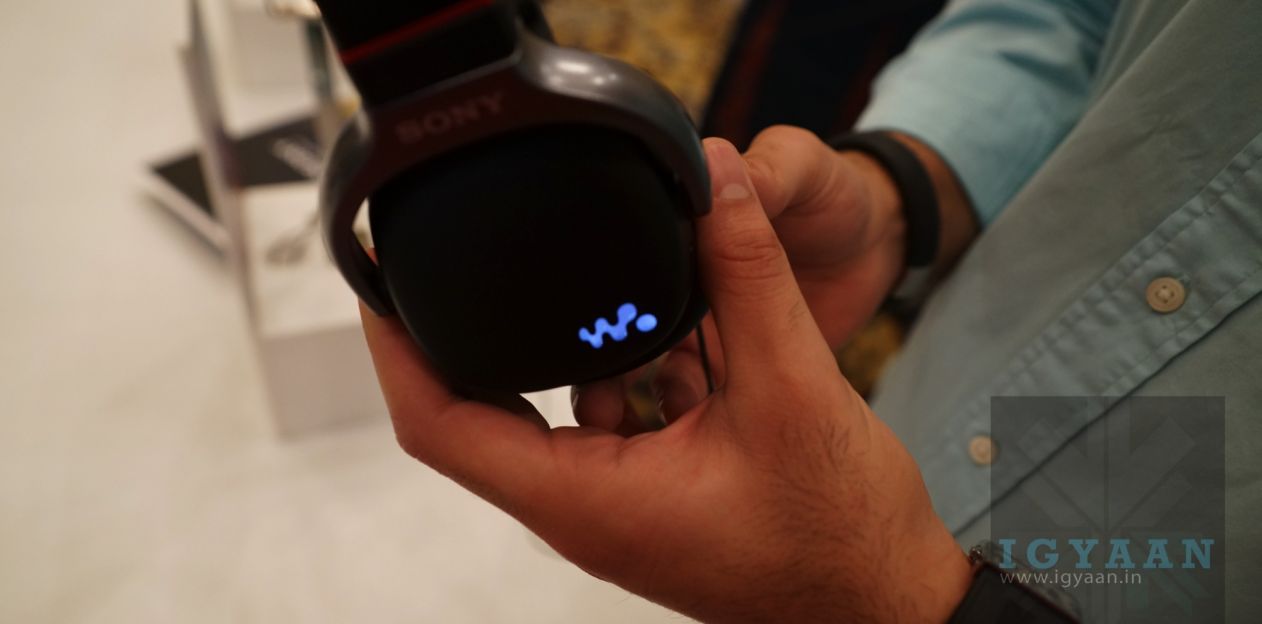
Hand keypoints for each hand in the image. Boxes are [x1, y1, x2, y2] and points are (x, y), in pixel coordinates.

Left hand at [361, 139, 970, 622]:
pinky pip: (616, 417)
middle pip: (488, 407)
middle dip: (488, 326)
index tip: (382, 282)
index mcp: (586, 499)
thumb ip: (747, 277)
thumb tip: (719, 185)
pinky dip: (638, 368)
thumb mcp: (794, 389)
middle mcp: (585, 507)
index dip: (396, 350)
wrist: (886, 602)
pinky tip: (690, 332)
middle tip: (488, 251)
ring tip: (635, 284)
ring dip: (587, 344)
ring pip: (563, 404)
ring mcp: (618, 502)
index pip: (442, 425)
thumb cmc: (837, 535)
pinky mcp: (654, 492)